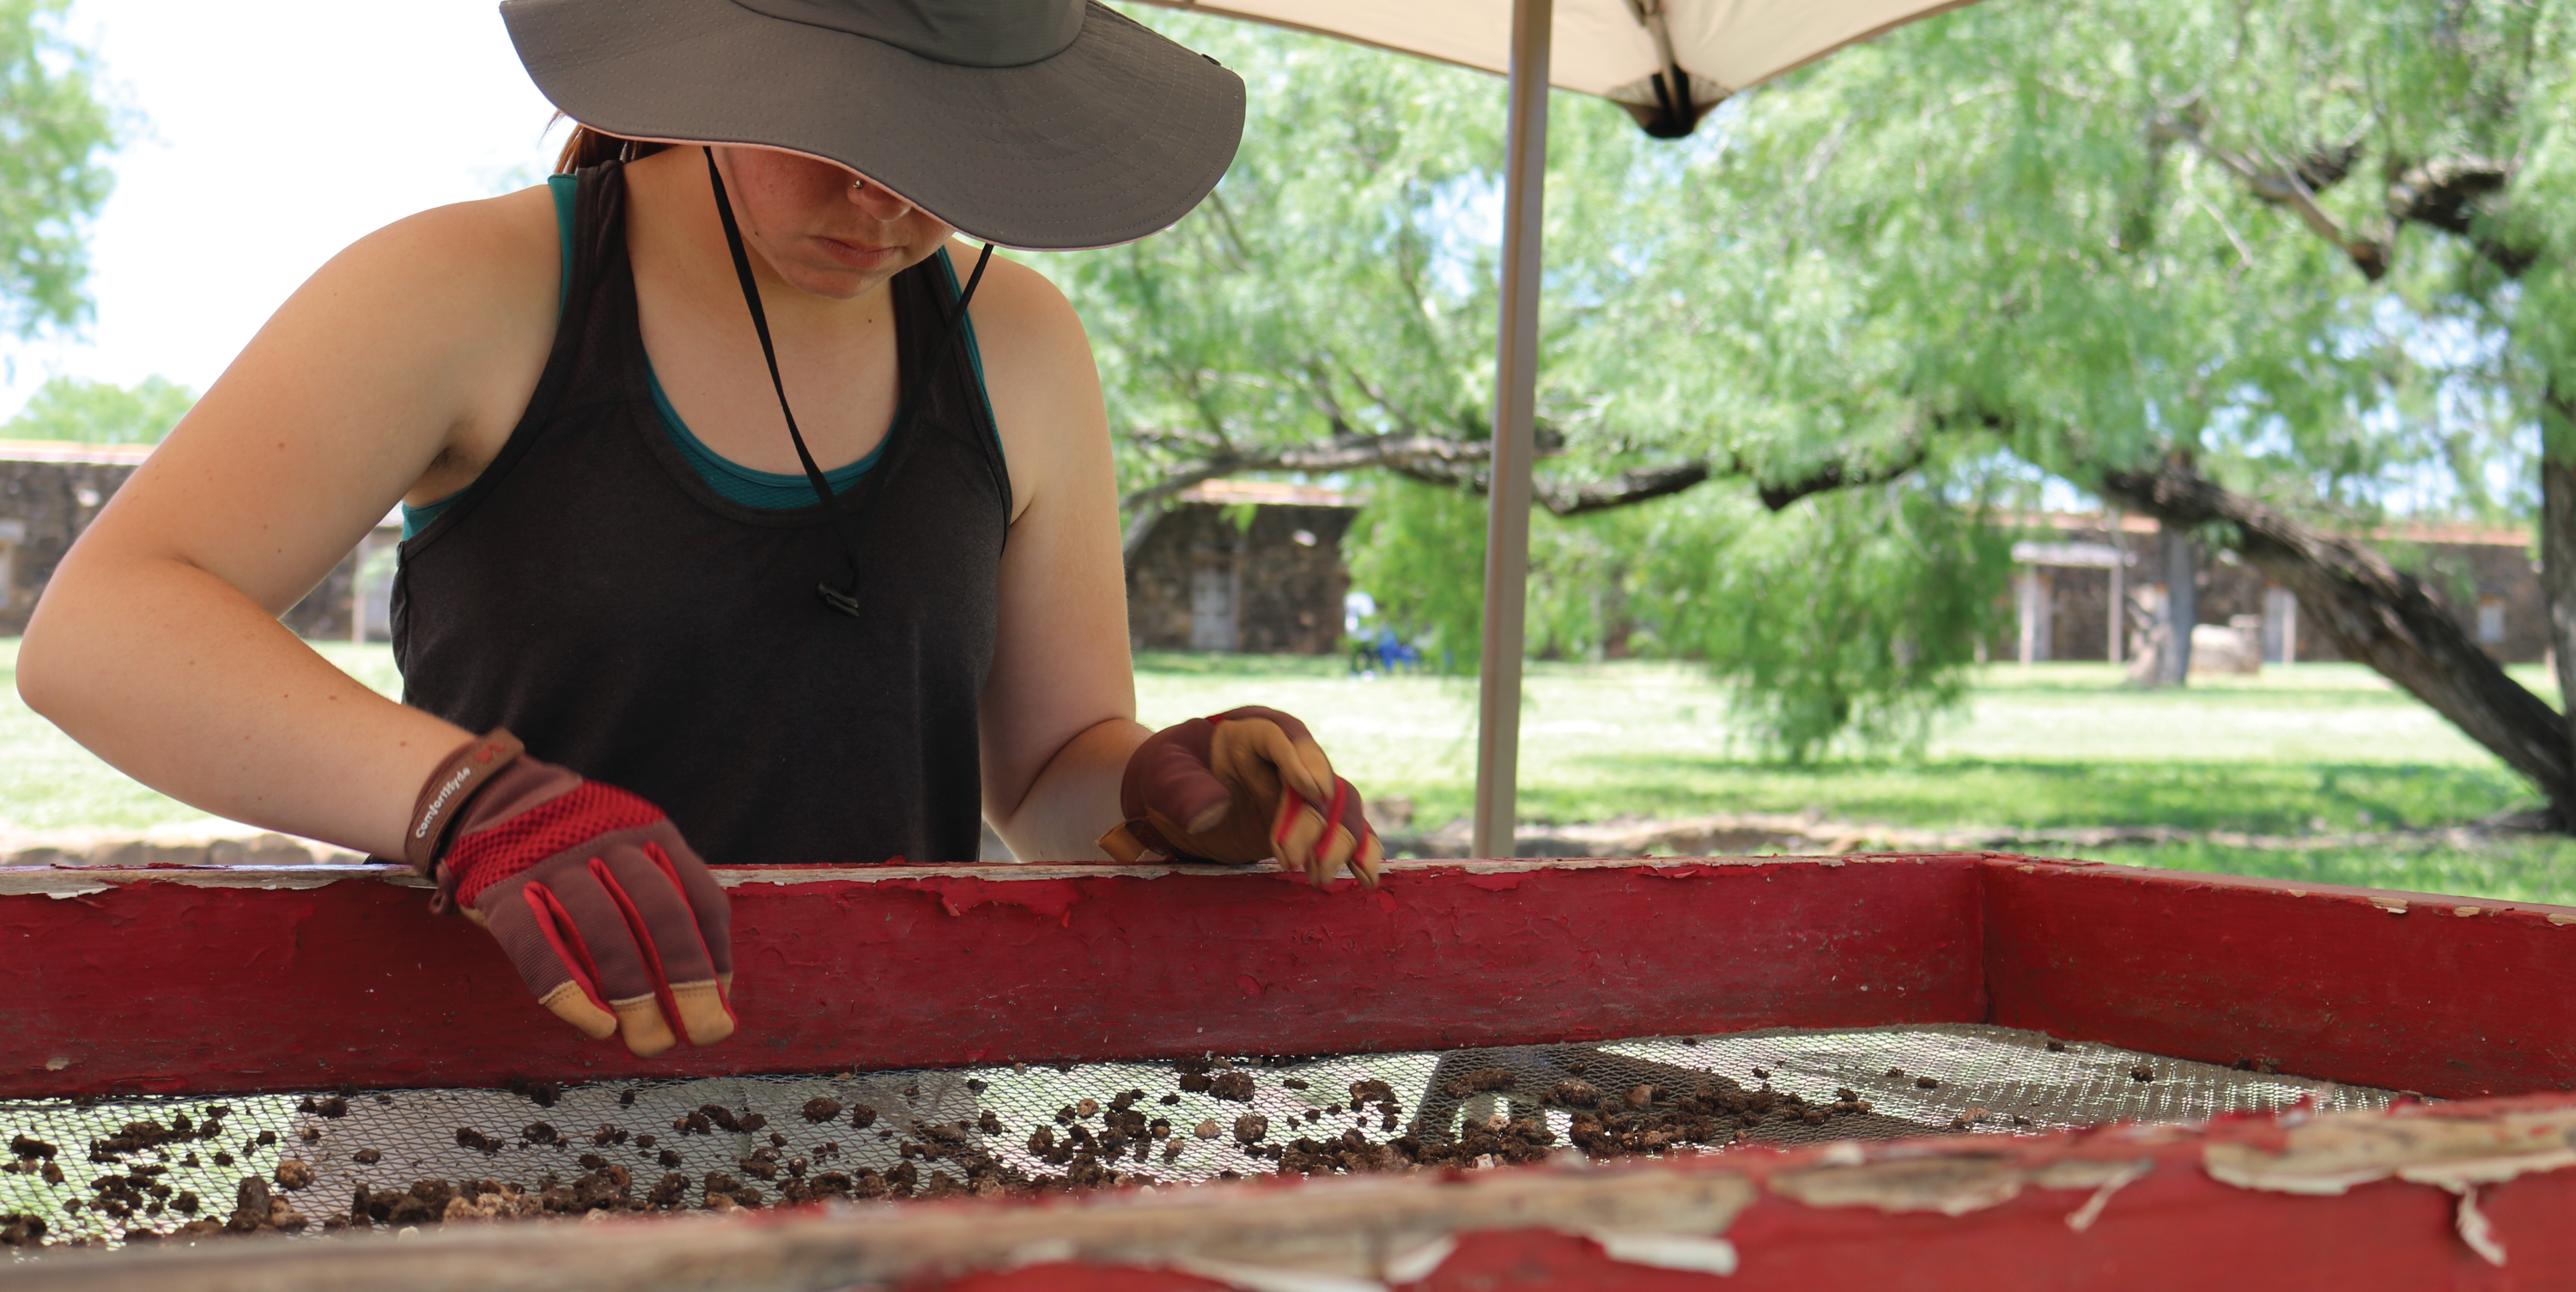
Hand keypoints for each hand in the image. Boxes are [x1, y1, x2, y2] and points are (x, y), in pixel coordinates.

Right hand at [405, 731, 734, 1056]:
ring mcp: (555, 865)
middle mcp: (609, 845)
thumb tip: (711, 988)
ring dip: (634, 995)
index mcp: (652, 835)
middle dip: (689, 982)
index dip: (717, 956)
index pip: (700, 900)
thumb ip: (663, 903)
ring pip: (605, 933)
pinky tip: (596, 1028)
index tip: (722, 1003)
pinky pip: (539, 948)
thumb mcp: (629, 852)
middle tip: (705, 1034)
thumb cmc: (577, 849)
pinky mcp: (505, 891)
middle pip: (662, 916)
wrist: (490, 799)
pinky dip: (570, 994)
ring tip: (650, 1042)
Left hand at [1097, 706, 1381, 885]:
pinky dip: (1360, 851)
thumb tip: (1213, 813)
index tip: (1311, 792)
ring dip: (1340, 841)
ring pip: (1340, 807)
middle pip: (1317, 780)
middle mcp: (1287, 757)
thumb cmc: (1164, 776)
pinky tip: (1366, 876)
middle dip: (1313, 821)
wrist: (1167, 799)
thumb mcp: (1161, 773)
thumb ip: (1182, 788)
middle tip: (1292, 862)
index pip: (1282, 737)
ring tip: (1319, 877)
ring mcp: (1301, 791)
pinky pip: (1343, 831)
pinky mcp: (1309, 822)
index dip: (1301, 761)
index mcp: (1251, 730)